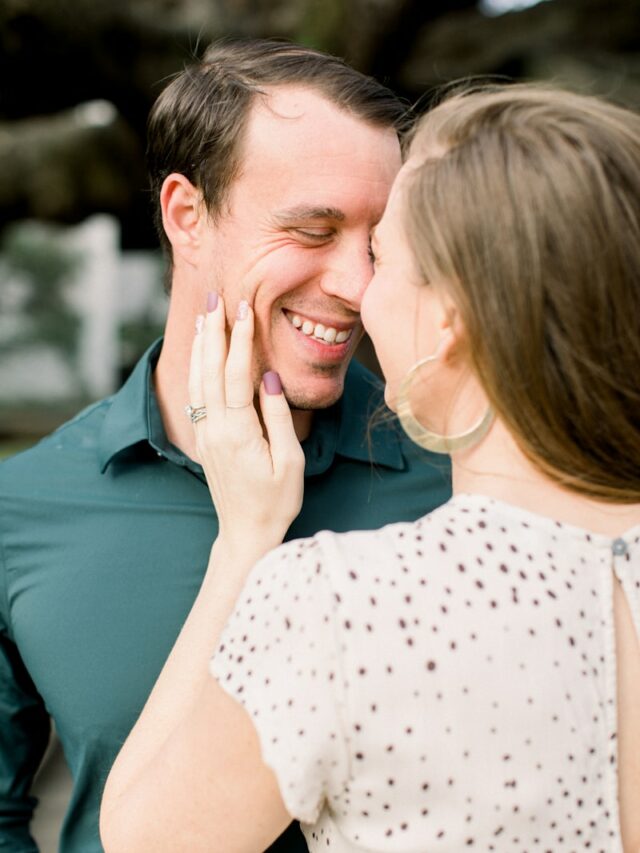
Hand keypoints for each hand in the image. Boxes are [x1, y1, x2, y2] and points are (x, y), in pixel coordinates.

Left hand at [188, 293, 304, 556]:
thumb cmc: (276, 501)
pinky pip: (196, 395)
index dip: (240, 340)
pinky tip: (200, 353)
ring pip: (198, 380)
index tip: (244, 310)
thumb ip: (277, 416)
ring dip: (201, 346)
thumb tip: (269, 377)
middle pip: (209, 371)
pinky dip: (197, 368)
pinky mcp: (205, 439)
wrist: (246, 533)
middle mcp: (215, 429)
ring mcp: (206, 434)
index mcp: (239, 433)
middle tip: (217, 299)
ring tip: (205, 317)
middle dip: (214, 332)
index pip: (235, 375)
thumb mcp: (289, 462)